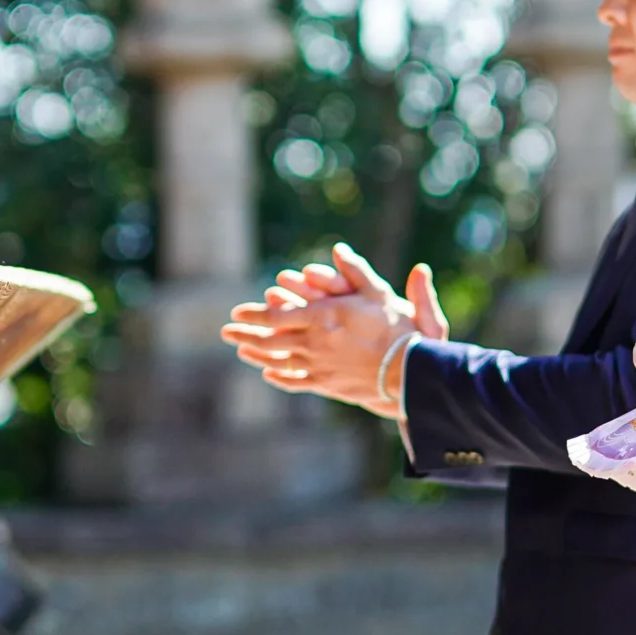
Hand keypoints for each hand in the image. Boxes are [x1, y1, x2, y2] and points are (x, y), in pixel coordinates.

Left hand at [221, 242, 447, 415]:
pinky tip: (269, 375)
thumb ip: (357, 271)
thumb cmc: (400, 330)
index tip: (237, 313)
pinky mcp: (329, 385)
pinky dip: (280, 377)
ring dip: (257, 356)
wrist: (411, 374)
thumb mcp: (380, 294)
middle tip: (225, 332)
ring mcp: (319, 367)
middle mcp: (315, 343)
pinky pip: (297, 382)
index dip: (256, 314)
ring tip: (241, 351)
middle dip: (246, 334)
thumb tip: (339, 249)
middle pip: (271, 339)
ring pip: (279, 361)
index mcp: (324, 317)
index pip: (278, 315)